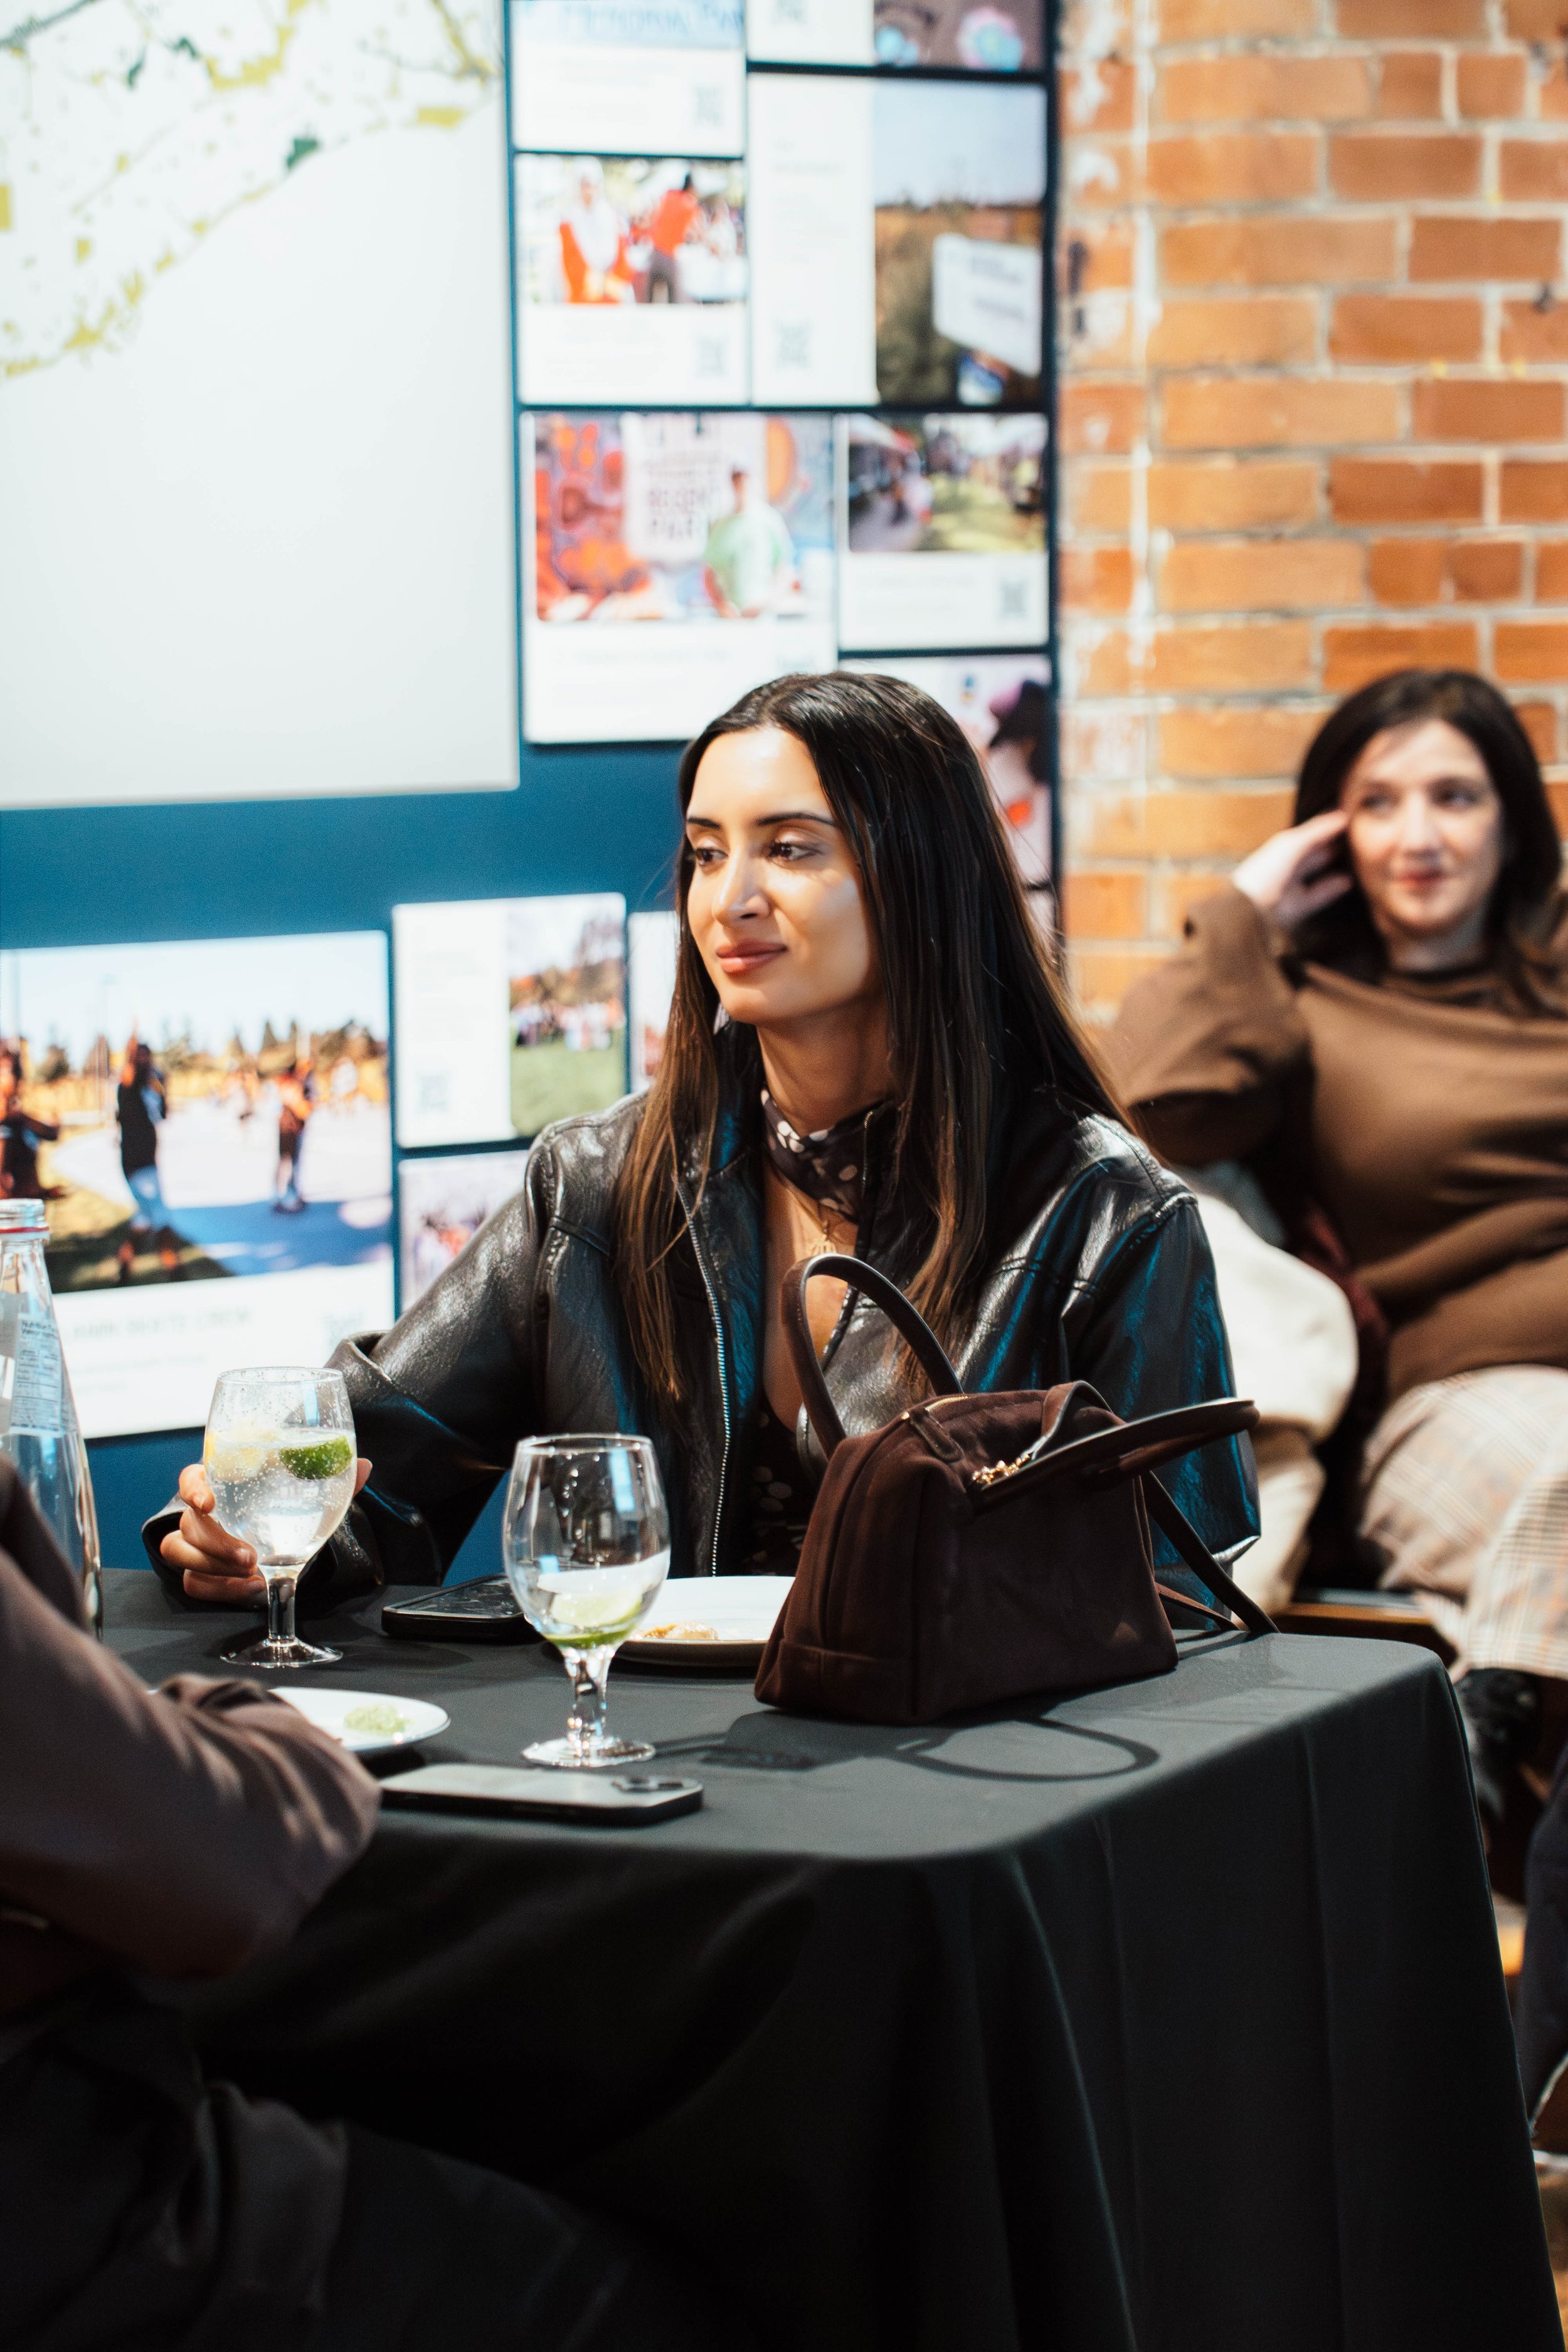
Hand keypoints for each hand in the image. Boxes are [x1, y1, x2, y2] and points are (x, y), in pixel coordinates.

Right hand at [161, 1457, 370, 1604]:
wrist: (278, 1537)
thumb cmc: (283, 1506)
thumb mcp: (307, 1493)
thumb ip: (331, 1480)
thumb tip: (364, 1465)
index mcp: (219, 1482)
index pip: (190, 1478)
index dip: (194, 1488)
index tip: (209, 1500)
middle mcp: (200, 1512)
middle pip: (188, 1523)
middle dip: (216, 1541)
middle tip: (250, 1555)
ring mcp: (194, 1543)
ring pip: (180, 1553)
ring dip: (213, 1566)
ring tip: (252, 1574)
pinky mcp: (197, 1571)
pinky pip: (193, 1582)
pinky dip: (219, 1589)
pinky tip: (251, 1588)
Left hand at [1231, 810, 1353, 929]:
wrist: (1247, 909)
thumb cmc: (1265, 871)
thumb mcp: (1293, 845)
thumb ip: (1318, 831)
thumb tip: (1344, 815)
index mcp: (1284, 846)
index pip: (1312, 831)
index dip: (1330, 823)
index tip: (1354, 815)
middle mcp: (1288, 863)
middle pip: (1316, 850)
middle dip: (1336, 843)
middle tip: (1362, 836)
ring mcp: (1291, 885)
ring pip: (1318, 871)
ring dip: (1337, 865)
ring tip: (1361, 857)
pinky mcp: (1296, 906)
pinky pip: (1319, 895)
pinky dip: (1333, 888)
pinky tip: (1349, 881)